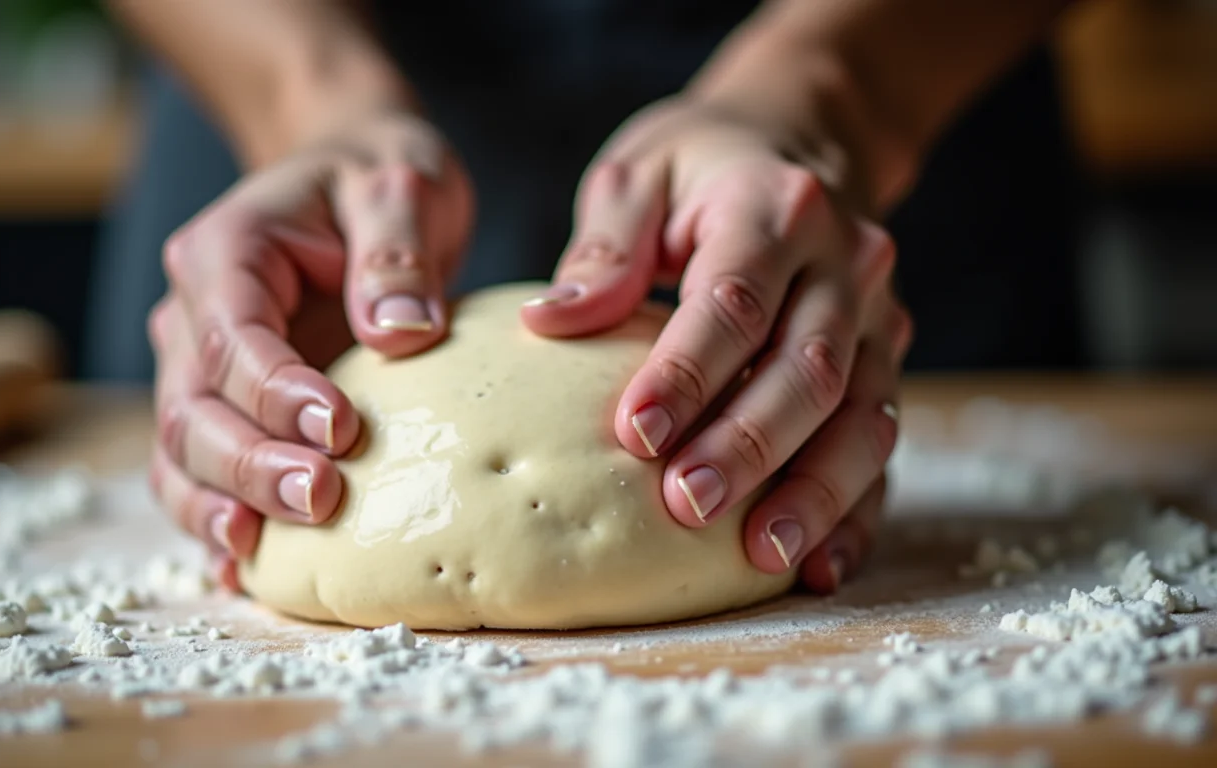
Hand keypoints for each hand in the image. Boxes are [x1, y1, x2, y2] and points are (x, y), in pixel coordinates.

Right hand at [148, 111, 472, 587]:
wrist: (355, 182)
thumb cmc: (378, 181)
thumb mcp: (401, 187)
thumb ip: (397, 253)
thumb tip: (402, 334)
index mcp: (228, 253)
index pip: (232, 334)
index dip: (275, 390)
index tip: (341, 428)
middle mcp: (194, 314)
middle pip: (191, 406)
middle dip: (248, 462)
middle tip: (320, 498)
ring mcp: (199, 367)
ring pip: (179, 452)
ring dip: (222, 504)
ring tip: (271, 547)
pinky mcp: (227, 408)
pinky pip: (200, 474)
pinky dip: (216, 520)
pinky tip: (248, 569)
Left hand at [521, 98, 910, 591]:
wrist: (802, 139)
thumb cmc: (701, 166)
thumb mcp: (640, 174)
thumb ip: (604, 246)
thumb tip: (550, 322)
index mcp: (775, 208)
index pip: (733, 301)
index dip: (687, 372)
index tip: (635, 433)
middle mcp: (846, 263)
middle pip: (808, 368)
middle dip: (750, 444)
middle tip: (688, 506)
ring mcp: (879, 317)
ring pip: (863, 415)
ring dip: (816, 492)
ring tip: (763, 555)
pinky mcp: (888, 361)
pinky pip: (882, 441)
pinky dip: (857, 508)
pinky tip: (821, 565)